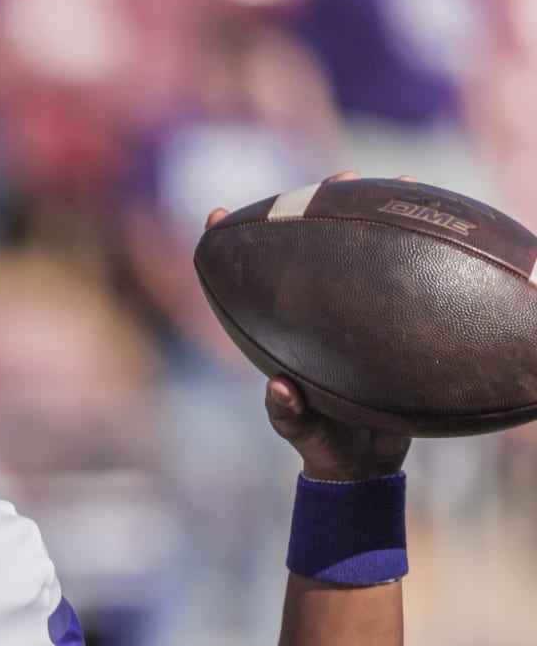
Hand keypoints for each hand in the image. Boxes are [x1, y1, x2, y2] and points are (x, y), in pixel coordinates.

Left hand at [205, 171, 413, 481]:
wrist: (362, 466)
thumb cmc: (321, 446)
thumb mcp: (301, 431)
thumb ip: (287, 413)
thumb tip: (277, 387)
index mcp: (279, 333)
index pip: (245, 280)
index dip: (229, 245)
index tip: (217, 214)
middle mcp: (310, 314)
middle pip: (304, 249)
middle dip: (313, 207)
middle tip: (334, 179)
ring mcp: (345, 315)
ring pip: (350, 254)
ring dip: (363, 215)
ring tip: (384, 181)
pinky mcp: (380, 323)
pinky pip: (393, 280)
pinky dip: (407, 252)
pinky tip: (428, 221)